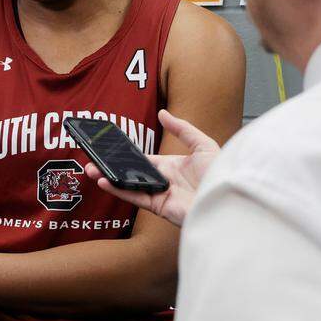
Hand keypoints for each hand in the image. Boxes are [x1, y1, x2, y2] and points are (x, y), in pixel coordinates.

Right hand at [84, 108, 219, 226]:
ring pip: (128, 186)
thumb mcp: (203, 144)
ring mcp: (160, 195)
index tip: (110, 148)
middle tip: (92, 159)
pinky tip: (104, 180)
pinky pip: (134, 197)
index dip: (127, 155)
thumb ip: (182, 128)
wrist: (230, 196)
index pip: (144, 160)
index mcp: (173, 168)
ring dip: (108, 178)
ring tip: (90, 169)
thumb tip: (163, 113)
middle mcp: (164, 182)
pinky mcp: (159, 207)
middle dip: (111, 167)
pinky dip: (117, 189)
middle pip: (131, 173)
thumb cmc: (222, 173)